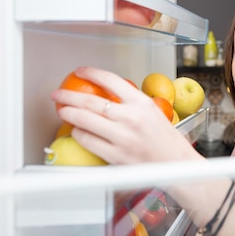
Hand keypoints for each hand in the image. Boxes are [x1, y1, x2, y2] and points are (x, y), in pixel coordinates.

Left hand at [51, 66, 201, 164]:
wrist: (175, 164)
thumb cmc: (166, 139)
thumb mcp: (153, 112)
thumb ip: (131, 103)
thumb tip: (106, 95)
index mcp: (142, 103)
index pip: (111, 80)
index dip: (91, 73)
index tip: (80, 71)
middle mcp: (131, 118)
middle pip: (90, 101)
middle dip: (69, 95)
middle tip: (59, 94)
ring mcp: (122, 137)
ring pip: (85, 120)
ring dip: (68, 113)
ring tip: (62, 110)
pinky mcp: (115, 155)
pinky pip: (88, 141)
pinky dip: (78, 134)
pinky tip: (76, 131)